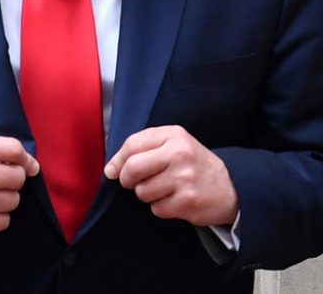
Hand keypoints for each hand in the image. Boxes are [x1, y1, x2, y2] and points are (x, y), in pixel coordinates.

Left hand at [104, 125, 238, 226]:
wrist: (232, 187)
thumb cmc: (194, 164)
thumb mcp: (174, 144)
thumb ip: (143, 149)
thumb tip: (110, 169)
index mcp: (173, 135)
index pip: (132, 145)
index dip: (117, 160)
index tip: (113, 170)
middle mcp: (179, 154)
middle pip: (132, 168)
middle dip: (127, 179)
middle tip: (134, 182)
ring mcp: (184, 178)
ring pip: (142, 191)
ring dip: (147, 194)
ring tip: (164, 189)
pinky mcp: (187, 201)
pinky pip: (156, 208)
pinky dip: (160, 207)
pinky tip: (174, 200)